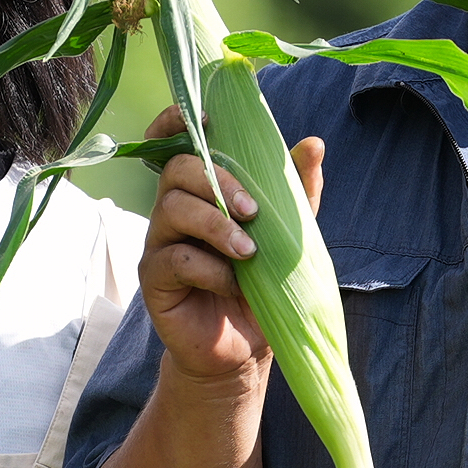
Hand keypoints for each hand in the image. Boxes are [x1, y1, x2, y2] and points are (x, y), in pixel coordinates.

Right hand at [136, 112, 322, 390]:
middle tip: (253, 212)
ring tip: (249, 253)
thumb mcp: (286, 235)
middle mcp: (172, 211)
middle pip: (176, 171)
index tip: (209, 120)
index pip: (173, 144)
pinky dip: (210, 269)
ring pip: (171, 210)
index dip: (177, 123)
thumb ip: (295, 192)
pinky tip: (232, 284)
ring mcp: (159, 244)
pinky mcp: (154, 279)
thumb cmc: (261, 285)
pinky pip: (175, 259)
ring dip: (216, 226)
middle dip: (218, 183)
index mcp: (200, 193)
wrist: (246, 346)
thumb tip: (313, 143)